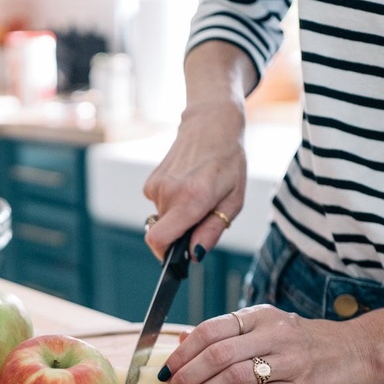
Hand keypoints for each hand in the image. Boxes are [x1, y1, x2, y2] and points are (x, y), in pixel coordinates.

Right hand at [142, 42, 253, 260]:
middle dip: (181, 233)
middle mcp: (169, 193)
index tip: (176, 257)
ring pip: (162, 220)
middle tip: (202, 214)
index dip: (165, 256)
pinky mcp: (150, 182)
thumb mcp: (233, 201)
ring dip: (178, 216)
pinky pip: (158, 206)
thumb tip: (194, 255)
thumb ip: (211, 231)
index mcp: (191, 199)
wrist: (211, 126)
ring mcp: (156, 186)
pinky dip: (172, 204)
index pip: (159, 240)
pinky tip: (186, 185)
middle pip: (163, 233)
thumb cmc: (228, 163)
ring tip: (197, 194)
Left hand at [159, 305, 376, 383]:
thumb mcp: (268, 326)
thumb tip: (184, 339)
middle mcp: (274, 334)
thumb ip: (229, 333)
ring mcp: (289, 360)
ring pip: (233, 375)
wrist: (359, 350)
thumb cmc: (307, 341)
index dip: (182, 351)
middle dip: (186, 376)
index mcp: (261, 315)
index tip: (165, 369)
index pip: (210, 330)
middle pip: (217, 354)